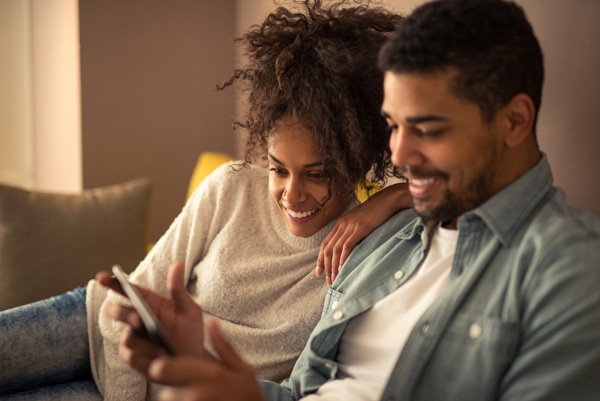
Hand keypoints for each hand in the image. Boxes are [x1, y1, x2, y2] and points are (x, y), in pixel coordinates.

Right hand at [96, 261, 205, 375]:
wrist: (194, 360)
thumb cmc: (191, 332)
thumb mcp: (189, 310)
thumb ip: (179, 290)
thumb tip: (177, 264)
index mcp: (150, 303)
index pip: (127, 290)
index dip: (112, 282)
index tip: (102, 277)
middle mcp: (137, 320)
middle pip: (117, 311)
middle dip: (123, 313)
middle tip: (139, 320)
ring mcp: (134, 339)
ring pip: (127, 337)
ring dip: (145, 343)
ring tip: (163, 348)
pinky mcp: (134, 358)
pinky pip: (131, 356)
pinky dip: (146, 356)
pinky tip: (160, 358)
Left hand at [149, 319, 263, 400]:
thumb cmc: (249, 395)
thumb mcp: (243, 369)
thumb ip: (224, 346)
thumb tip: (212, 322)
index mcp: (208, 375)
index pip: (161, 369)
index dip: (161, 367)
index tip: (170, 366)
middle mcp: (195, 395)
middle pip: (164, 392)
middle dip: (173, 389)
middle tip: (190, 388)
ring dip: (180, 400)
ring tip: (201, 398)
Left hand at [316, 182, 410, 283]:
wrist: (387, 200)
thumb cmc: (376, 212)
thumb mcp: (359, 222)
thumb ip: (352, 232)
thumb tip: (350, 247)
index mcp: (340, 224)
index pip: (325, 244)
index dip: (320, 259)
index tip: (319, 272)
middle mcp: (342, 225)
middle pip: (328, 249)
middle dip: (326, 266)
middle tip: (328, 281)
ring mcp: (350, 226)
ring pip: (335, 249)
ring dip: (333, 266)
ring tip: (335, 278)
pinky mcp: (360, 228)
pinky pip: (347, 245)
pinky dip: (343, 258)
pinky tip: (343, 268)